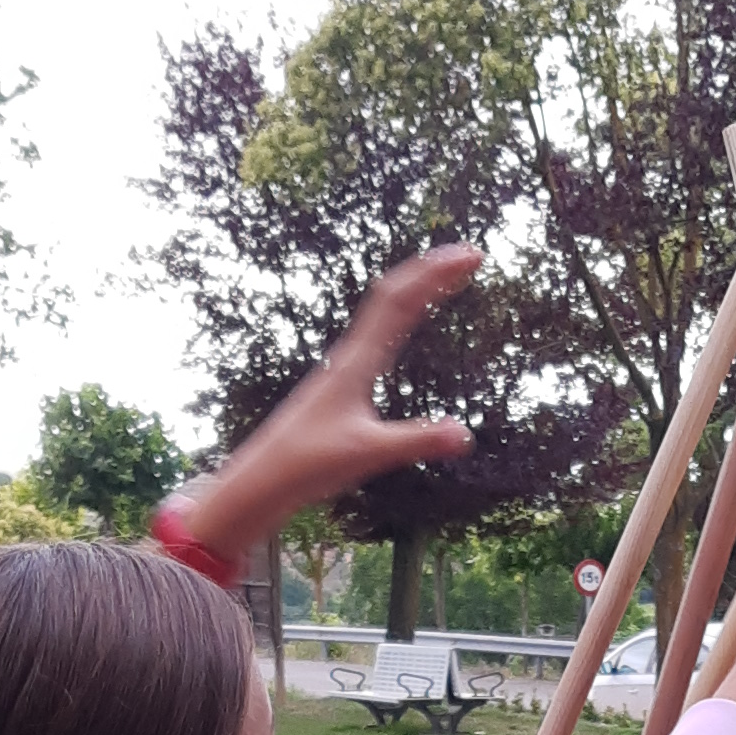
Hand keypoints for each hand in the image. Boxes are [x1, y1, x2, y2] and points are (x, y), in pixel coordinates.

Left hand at [179, 249, 482, 557]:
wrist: (263, 477)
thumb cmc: (308, 463)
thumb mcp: (368, 454)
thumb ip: (417, 440)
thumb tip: (464, 434)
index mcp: (356, 361)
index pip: (400, 301)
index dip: (436, 275)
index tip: (471, 258)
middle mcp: (350, 355)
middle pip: (394, 295)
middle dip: (433, 272)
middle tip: (471, 256)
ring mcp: (345, 367)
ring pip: (384, 310)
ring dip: (417, 287)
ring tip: (447, 276)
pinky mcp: (342, 383)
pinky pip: (378, 334)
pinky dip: (401, 315)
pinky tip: (407, 322)